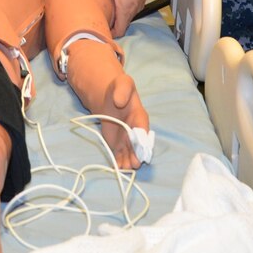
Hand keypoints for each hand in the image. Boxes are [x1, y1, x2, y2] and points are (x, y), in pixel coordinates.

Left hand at [65, 40, 149, 168]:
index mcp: (140, 117)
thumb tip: (119, 101)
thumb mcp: (122, 83)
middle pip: (138, 145)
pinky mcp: (118, 144)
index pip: (143, 130)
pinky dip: (119, 162)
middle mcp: (136, 131)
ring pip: (130, 153)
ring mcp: (127, 139)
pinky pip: (120, 155)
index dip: (143, 140)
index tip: (141, 148)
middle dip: (136, 155)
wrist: (109, 96)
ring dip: (128, 162)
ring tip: (124, 169)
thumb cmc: (118, 89)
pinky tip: (117, 169)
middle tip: (133, 163)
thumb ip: (122, 90)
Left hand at [82, 0, 156, 37]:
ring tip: (106, 15)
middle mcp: (131, 13)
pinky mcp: (137, 3)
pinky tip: (115, 5)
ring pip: (125, 20)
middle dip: (111, 27)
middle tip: (100, 23)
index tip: (101, 31)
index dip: (110, 34)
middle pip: (121, 27)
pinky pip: (129, 12)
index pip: (119, 32)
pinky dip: (121, 12)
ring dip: (116, 20)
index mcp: (124, 12)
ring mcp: (135, 8)